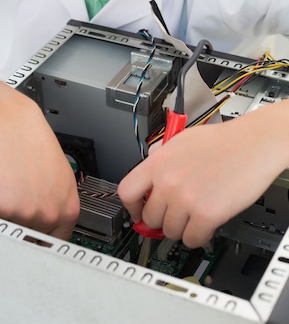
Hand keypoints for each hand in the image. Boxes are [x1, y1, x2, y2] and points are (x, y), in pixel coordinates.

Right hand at [0, 64, 79, 240]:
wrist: (13, 128)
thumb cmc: (36, 147)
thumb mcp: (62, 179)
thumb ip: (59, 207)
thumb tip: (55, 227)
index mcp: (68, 210)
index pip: (59, 241)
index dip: (46, 240)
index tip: (39, 241)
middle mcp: (49, 215)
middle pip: (34, 238)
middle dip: (26, 227)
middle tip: (20, 206)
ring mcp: (25, 214)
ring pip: (12, 229)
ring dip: (8, 216)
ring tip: (12, 189)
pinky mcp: (1, 210)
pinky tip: (1, 187)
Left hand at [118, 106, 288, 247]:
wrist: (252, 144)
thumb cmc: (222, 141)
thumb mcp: (181, 139)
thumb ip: (161, 155)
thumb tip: (150, 163)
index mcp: (158, 162)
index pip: (127, 191)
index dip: (131, 208)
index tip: (137, 213)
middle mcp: (168, 181)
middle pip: (150, 218)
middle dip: (161, 220)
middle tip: (173, 216)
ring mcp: (186, 199)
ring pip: (170, 232)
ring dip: (181, 228)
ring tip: (193, 216)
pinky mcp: (206, 215)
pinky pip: (192, 239)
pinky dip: (199, 236)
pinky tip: (206, 224)